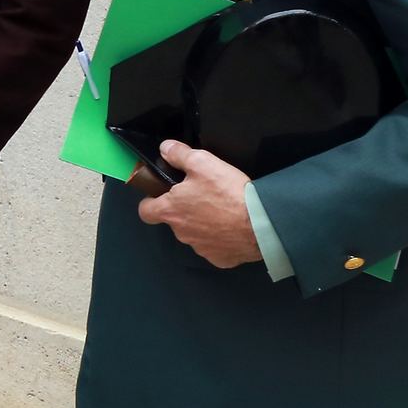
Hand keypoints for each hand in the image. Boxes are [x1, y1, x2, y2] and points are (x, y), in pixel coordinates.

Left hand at [135, 140, 261, 266]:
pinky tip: (232, 226)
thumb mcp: (202, 162)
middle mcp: (181, 233)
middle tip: (202, 196)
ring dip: (202, 223)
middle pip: (174, 220)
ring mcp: (200, 248)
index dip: (150, 203)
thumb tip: (165, 149)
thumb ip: (179, 154)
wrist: (261, 223)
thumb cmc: (228, 193)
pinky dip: (220, 238)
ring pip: (194, 234)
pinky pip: (214, 247)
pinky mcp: (219, 259)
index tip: (159, 196)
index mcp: (171, 211)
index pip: (145, 212)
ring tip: (221, 210)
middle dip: (184, 209)